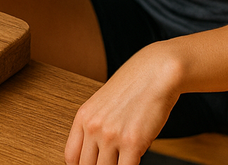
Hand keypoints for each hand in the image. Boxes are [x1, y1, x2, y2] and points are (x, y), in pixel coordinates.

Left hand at [64, 44, 181, 164]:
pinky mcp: (133, 142)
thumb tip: (95, 152)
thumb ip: (96, 125)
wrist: (157, 71)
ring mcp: (111, 135)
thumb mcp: (104, 103)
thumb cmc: (134, 85)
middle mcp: (94, 126)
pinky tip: (134, 159)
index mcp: (83, 116)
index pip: (70, 156)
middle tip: (111, 162)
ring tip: (124, 158)